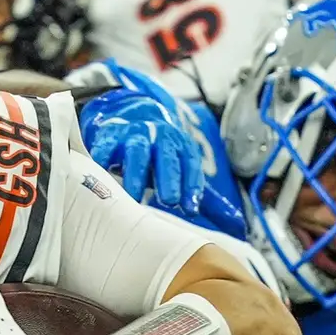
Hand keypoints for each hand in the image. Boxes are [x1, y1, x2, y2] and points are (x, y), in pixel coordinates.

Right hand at [76, 63, 204, 215]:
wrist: (133, 113)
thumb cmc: (161, 153)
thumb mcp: (184, 168)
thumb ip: (207, 196)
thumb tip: (234, 222)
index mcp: (182, 145)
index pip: (191, 164)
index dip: (192, 185)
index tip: (190, 208)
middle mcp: (160, 136)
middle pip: (166, 157)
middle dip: (168, 178)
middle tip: (168, 199)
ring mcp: (134, 133)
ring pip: (137, 152)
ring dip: (136, 174)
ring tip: (134, 197)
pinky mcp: (110, 133)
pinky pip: (106, 146)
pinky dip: (103, 159)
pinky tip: (101, 176)